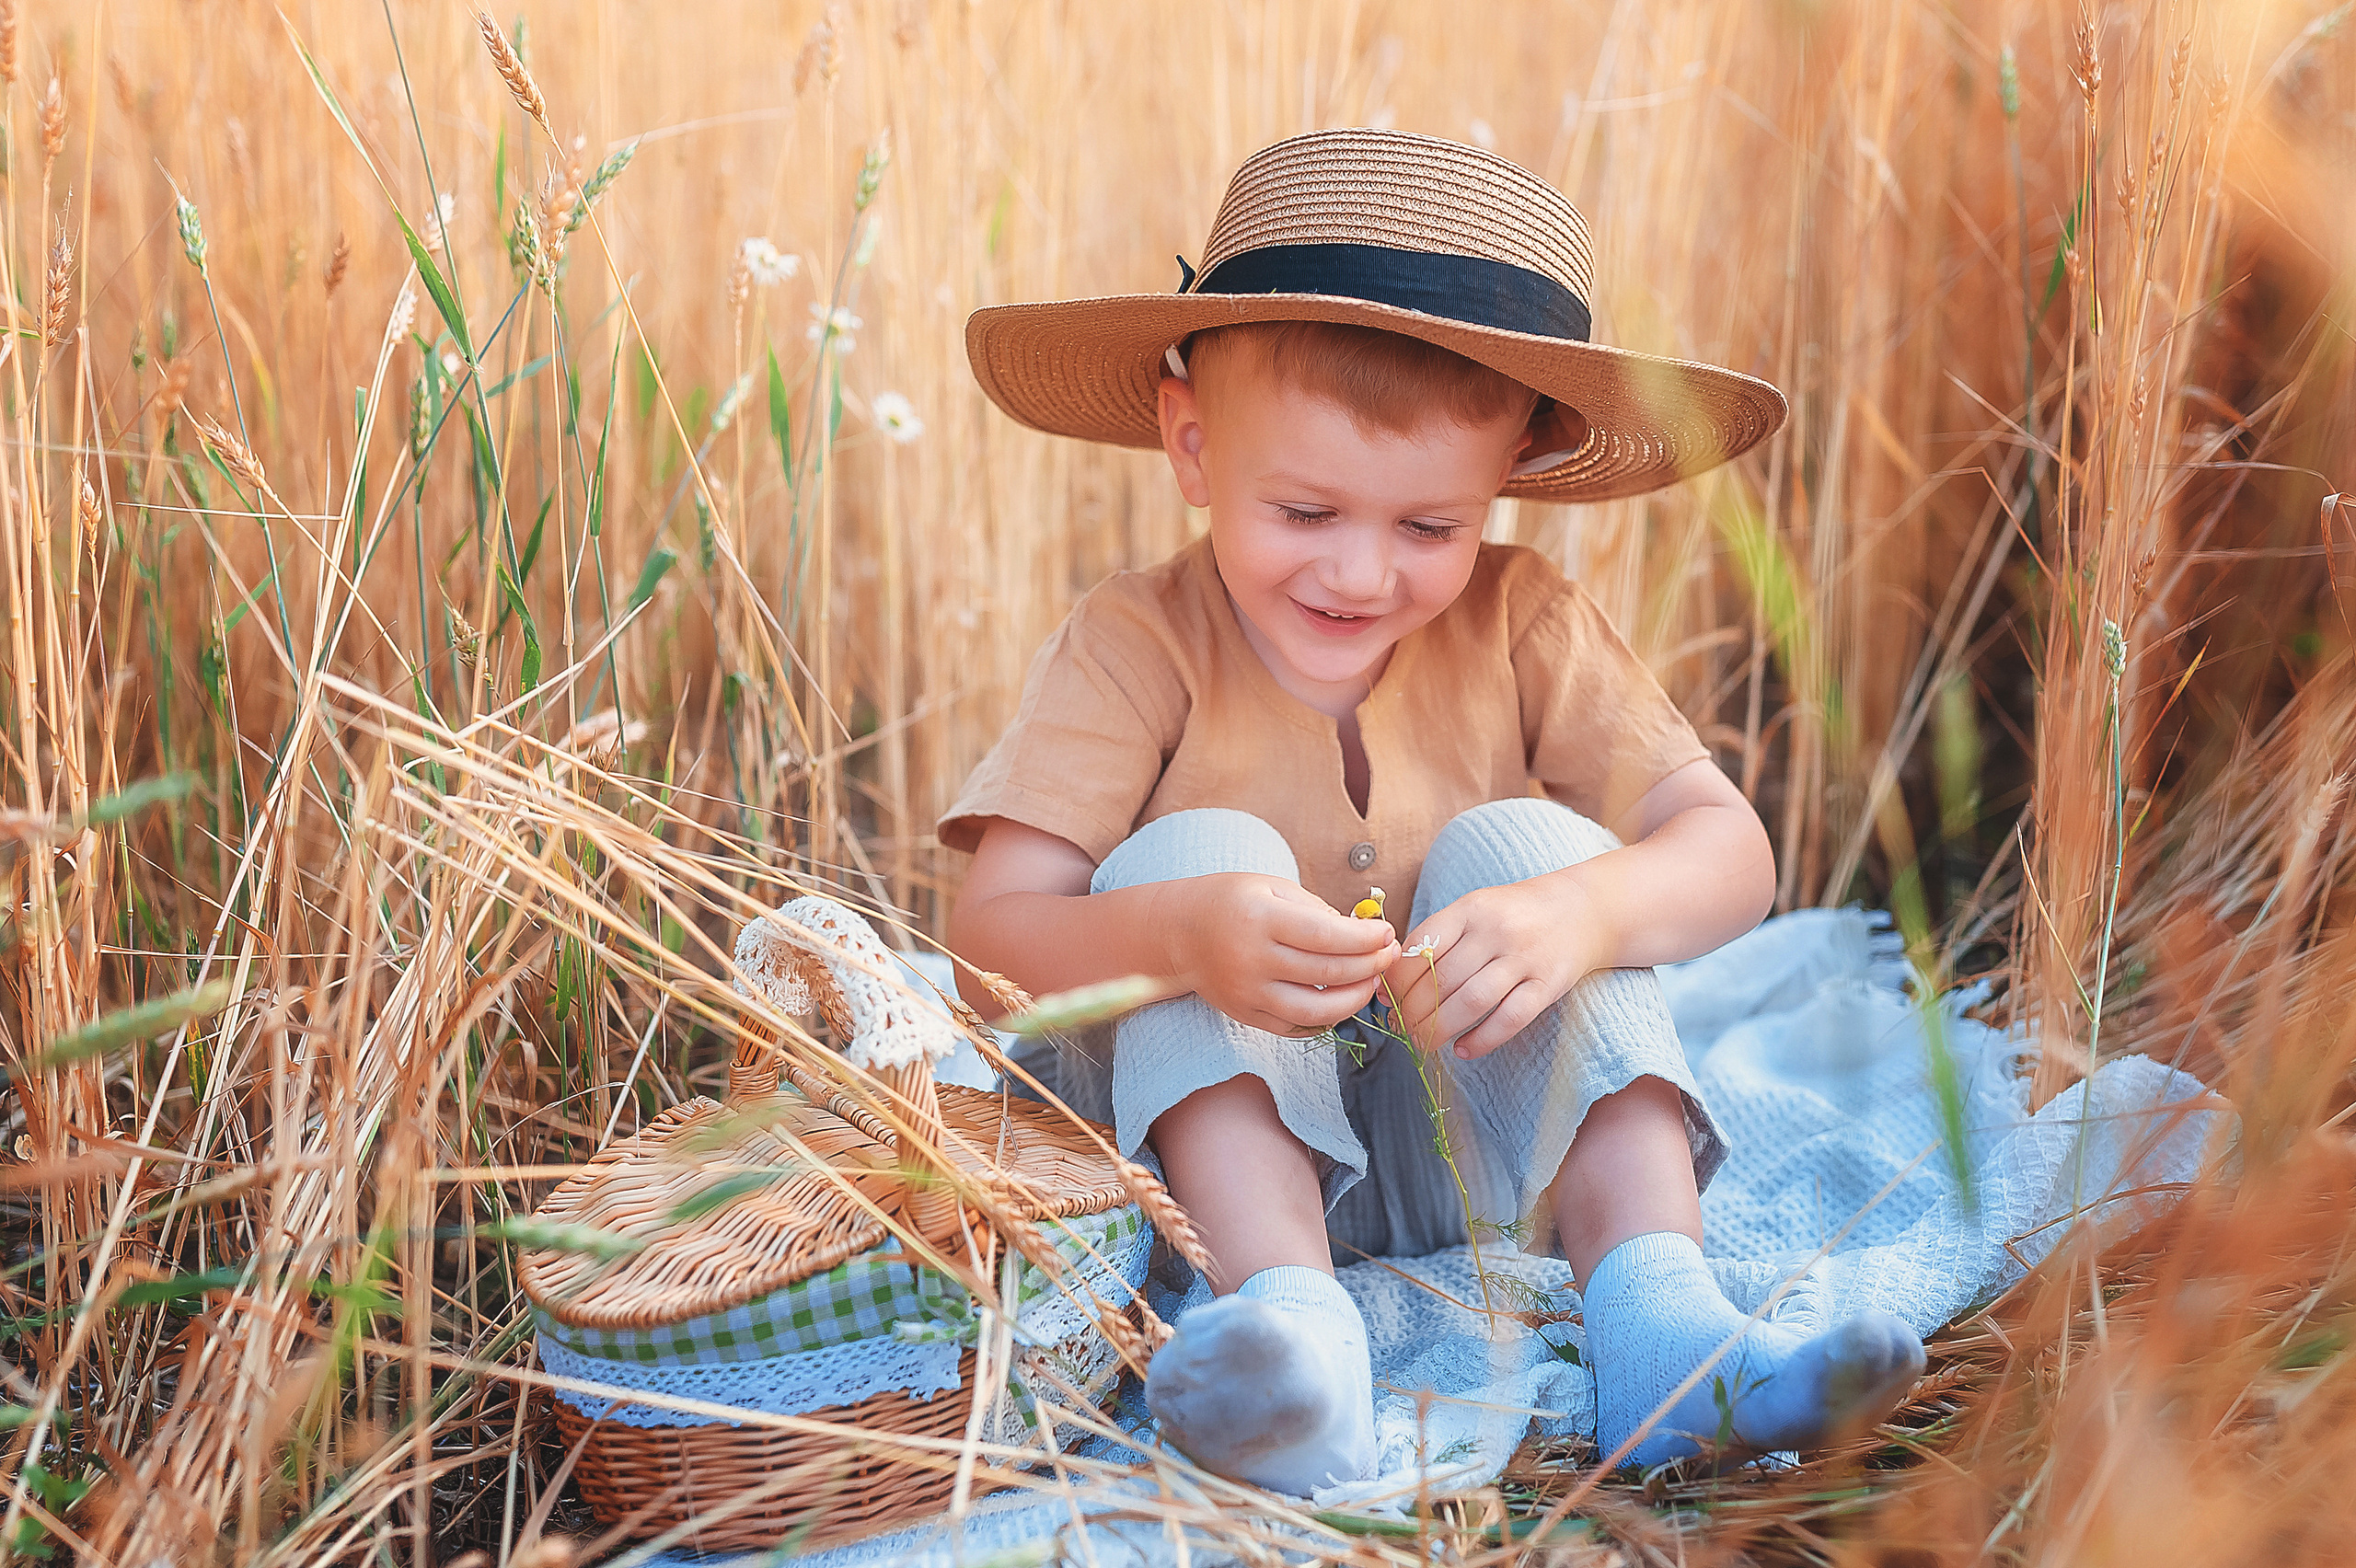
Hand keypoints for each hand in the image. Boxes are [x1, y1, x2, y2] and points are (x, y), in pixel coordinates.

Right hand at [1154, 874, 1398, 1035]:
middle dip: (1370, 966)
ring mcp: (1248, 993)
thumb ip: (1317, 909)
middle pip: (1327, 974)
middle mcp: (1252, 960)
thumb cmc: (1231, 901)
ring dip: (1354, 999)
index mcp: (1260, 919)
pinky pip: (1295, 1028)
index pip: (1326, 936)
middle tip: (1389, 956)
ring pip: (1316, 1011)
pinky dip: (1325, 1020)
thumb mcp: (1271, 887)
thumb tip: (1364, 933)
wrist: (1178, 932)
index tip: (1388, 934)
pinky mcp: (1245, 1015)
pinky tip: (1341, 1002)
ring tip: (1371, 982)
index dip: (1366, 939)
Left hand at [1380, 873, 1610, 1059]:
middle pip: (1442, 980)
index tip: (1386, 1000)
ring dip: (1440, 1029)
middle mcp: (1497, 931)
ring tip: (1423, 1043)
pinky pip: (1509, 1020)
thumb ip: (1437, 940)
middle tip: (1400, 1029)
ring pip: (1471, 1003)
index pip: (1422, 947)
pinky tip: (1463, 1050)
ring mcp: (1525, 959)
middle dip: (1413, 1011)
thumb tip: (1389, 985)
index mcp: (1471, 909)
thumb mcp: (1476, 910)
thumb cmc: (1516, 914)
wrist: (1585, 908)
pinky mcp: (1548, 985)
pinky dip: (1482, 1040)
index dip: (1398, 980)